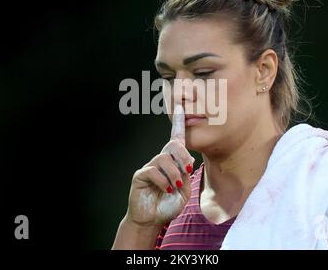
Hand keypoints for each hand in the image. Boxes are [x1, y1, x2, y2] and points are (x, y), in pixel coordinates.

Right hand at [126, 104, 194, 225]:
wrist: (153, 221)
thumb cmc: (169, 204)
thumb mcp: (185, 190)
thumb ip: (186, 174)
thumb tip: (186, 161)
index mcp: (173, 162)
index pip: (176, 138)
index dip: (178, 121)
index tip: (181, 105)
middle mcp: (160, 160)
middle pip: (172, 144)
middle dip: (183, 155)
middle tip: (188, 168)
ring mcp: (149, 166)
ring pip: (164, 158)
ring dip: (174, 173)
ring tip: (175, 186)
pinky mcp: (140, 175)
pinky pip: (153, 170)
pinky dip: (164, 181)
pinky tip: (166, 189)